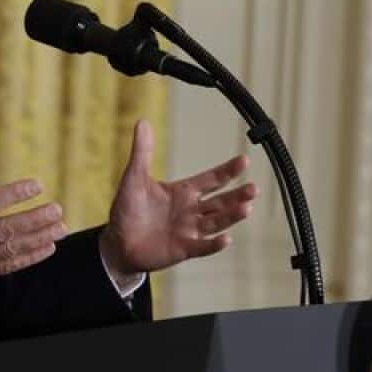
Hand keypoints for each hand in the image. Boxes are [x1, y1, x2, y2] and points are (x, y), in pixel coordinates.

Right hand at [0, 131, 67, 309]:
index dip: (13, 195)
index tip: (37, 185)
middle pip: (5, 230)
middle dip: (34, 220)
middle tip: (57, 209)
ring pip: (10, 249)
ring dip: (38, 238)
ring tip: (60, 227)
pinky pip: (7, 267)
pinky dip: (29, 258)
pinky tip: (48, 247)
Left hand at [100, 120, 255, 283]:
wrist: (117, 243)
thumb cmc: (128, 209)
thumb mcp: (134, 178)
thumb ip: (142, 152)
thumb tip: (142, 122)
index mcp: (184, 192)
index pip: (211, 179)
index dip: (228, 170)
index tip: (244, 160)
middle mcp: (191, 210)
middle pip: (221, 201)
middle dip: (238, 195)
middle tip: (254, 188)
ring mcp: (189, 231)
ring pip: (216, 222)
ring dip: (231, 216)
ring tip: (247, 208)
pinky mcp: (182, 249)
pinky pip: (202, 247)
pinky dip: (214, 244)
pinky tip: (226, 238)